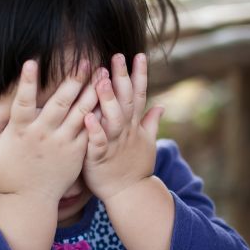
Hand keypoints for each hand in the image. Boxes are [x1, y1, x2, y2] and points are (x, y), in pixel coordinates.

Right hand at [0, 59, 97, 202]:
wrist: (31, 203)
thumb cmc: (8, 178)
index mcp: (21, 132)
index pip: (23, 102)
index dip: (26, 82)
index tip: (32, 61)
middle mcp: (44, 135)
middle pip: (60, 103)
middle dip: (72, 80)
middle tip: (83, 60)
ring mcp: (63, 144)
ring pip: (80, 113)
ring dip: (92, 92)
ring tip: (102, 73)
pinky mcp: (78, 152)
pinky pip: (91, 130)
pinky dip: (100, 115)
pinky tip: (110, 99)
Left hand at [82, 53, 164, 202]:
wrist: (130, 195)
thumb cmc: (134, 167)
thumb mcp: (147, 143)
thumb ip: (151, 122)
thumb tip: (160, 105)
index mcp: (134, 125)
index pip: (140, 95)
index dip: (139, 75)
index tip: (139, 55)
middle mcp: (126, 131)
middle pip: (126, 100)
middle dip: (122, 78)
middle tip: (117, 56)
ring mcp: (115, 144)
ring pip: (112, 118)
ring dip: (107, 99)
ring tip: (101, 79)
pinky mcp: (100, 158)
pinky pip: (97, 142)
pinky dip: (94, 130)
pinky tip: (88, 116)